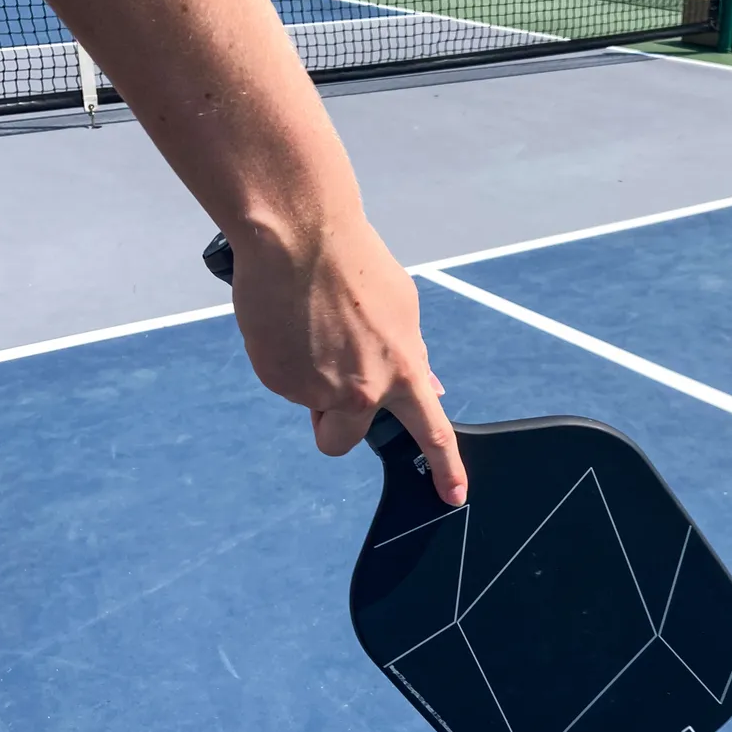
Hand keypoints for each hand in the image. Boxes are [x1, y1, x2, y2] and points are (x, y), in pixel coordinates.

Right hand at [229, 217, 467, 506]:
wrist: (298, 235)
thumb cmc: (352, 262)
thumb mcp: (400, 307)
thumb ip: (410, 352)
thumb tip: (427, 384)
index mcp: (402, 370)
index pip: (432, 431)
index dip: (445, 468)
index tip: (454, 495)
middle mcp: (362, 390)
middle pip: (342, 439)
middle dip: (333, 421)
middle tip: (325, 382)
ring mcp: (316, 388)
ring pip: (307, 404)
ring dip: (305, 378)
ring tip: (307, 326)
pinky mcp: (277, 378)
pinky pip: (281, 380)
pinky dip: (282, 358)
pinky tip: (286, 323)